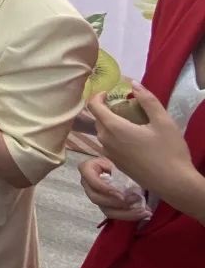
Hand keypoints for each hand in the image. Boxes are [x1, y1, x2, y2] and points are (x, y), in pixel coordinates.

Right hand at [78, 156, 151, 221]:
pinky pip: (115, 215)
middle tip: (135, 199)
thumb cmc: (120, 160)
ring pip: (106, 210)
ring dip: (125, 212)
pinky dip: (130, 215)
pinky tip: (144, 213)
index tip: (121, 194)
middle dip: (116, 202)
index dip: (104, 189)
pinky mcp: (106, 206)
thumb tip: (125, 168)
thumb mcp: (117, 158)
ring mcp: (96, 197)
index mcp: (87, 169)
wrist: (124, 167)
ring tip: (143, 210)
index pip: (91, 180)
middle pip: (96, 198)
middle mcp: (88, 184)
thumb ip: (118, 163)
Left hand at [89, 84, 194, 200]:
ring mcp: (109, 154)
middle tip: (124, 105)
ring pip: (103, 132)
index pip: (93, 106)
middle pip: (98, 119)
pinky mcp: (115, 164)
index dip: (98, 96)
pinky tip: (133, 139)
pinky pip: (108, 144)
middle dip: (107, 109)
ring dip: (111, 124)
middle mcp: (105, 140)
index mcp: (113, 127)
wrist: (174, 184)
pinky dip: (115, 136)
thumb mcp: (163, 121)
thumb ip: (148, 100)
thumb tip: (134, 83)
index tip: (109, 92)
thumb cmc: (169, 151)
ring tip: (130, 121)